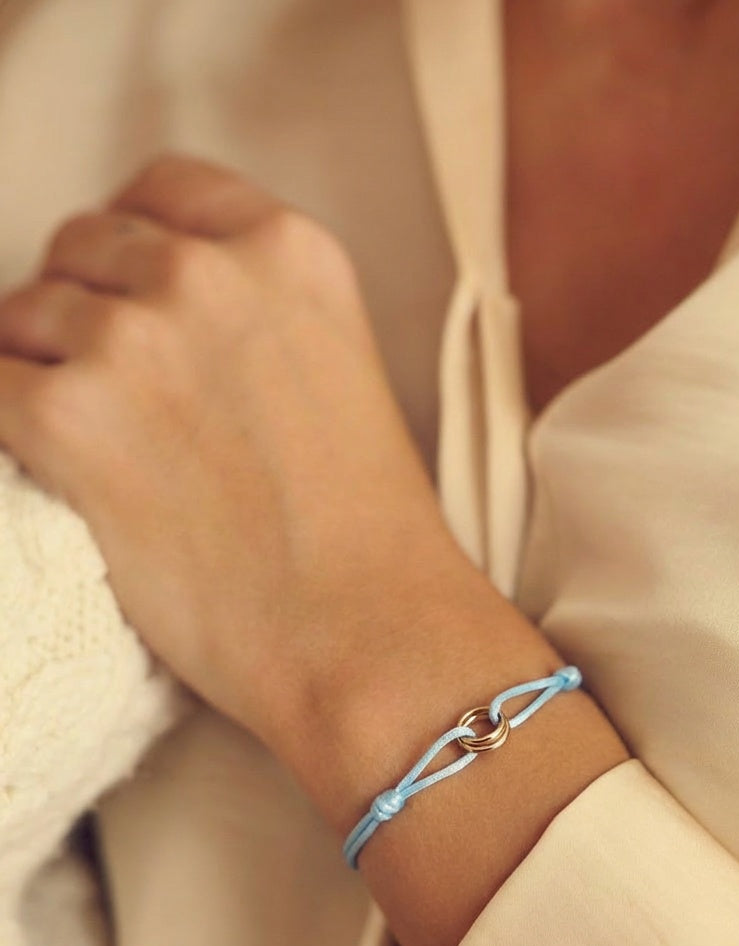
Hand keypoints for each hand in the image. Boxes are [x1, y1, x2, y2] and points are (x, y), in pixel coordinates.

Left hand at [0, 155, 468, 745]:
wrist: (367, 629)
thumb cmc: (365, 525)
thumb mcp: (339, 367)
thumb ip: (258, 311)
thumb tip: (156, 304)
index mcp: (293, 252)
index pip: (165, 187)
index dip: (136, 241)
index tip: (132, 291)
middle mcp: (211, 272)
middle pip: (84, 244)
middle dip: (87, 307)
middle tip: (120, 392)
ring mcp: (137, 339)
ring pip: (23, 314)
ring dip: (44, 371)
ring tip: (103, 448)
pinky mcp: (70, 418)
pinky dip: (8, 424)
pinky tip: (59, 470)